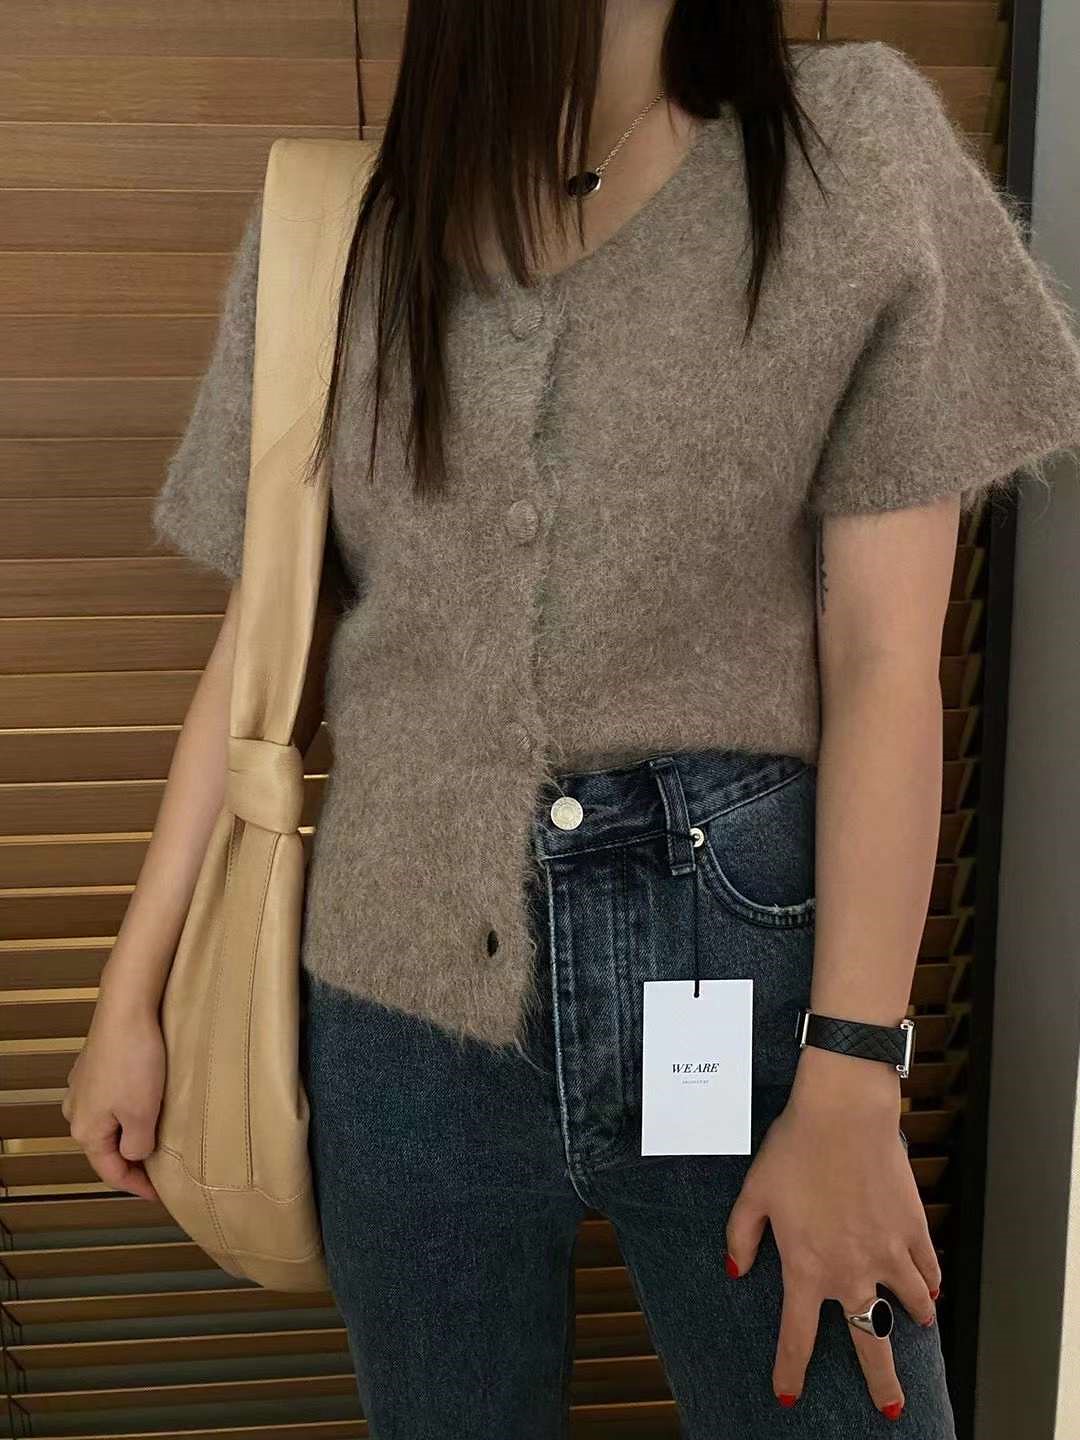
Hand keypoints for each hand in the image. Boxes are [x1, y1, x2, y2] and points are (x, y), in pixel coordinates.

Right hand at [61, 991, 164, 1201]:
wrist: (126, 1009)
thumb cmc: (134, 1061)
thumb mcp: (141, 1115)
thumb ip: (138, 1145)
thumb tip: (137, 1153)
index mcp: (84, 1130)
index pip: (110, 1171)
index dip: (136, 1185)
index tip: (159, 1194)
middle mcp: (76, 1110)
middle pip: (106, 1147)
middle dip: (132, 1159)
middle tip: (160, 1168)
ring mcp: (82, 1086)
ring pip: (109, 1121)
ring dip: (131, 1132)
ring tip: (157, 1136)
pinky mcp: (94, 1066)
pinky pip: (112, 1098)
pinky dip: (129, 1108)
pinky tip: (147, 1102)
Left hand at [724, 1049, 940, 1420]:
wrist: (844, 1113)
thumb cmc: (795, 1147)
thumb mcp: (754, 1191)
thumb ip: (741, 1236)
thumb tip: (734, 1270)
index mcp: (806, 1267)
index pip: (797, 1336)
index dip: (790, 1371)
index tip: (788, 1396)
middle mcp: (851, 1270)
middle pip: (870, 1343)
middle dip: (882, 1384)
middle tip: (891, 1410)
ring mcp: (888, 1252)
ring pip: (911, 1307)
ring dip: (914, 1322)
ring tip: (917, 1329)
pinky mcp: (913, 1229)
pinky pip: (928, 1269)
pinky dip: (930, 1282)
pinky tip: (929, 1287)